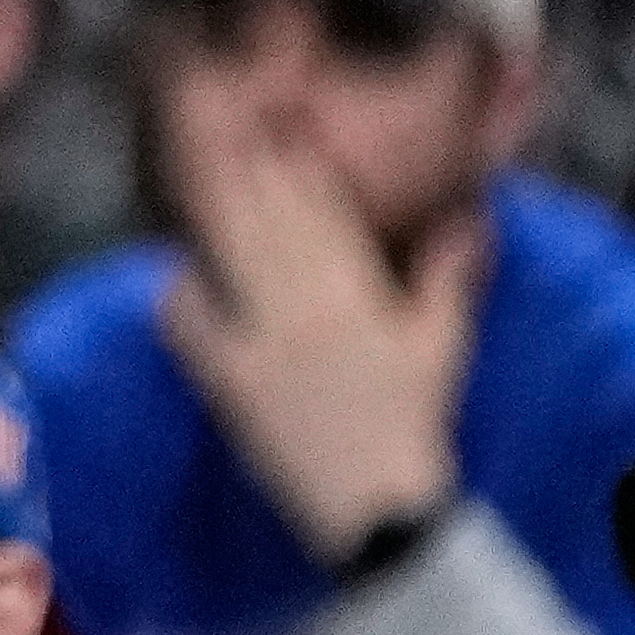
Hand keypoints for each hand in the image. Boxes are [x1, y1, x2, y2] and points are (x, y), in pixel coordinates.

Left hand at [155, 98, 479, 561]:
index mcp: (357, 298)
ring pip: (233, 263)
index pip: (322, 220)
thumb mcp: (442, 345)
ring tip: (197, 174)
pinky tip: (168, 271)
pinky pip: (194, 330)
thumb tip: (466, 220)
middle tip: (225, 132)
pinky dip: (180, 298)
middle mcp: (306, 312)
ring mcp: (263, 345)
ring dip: (215, 216)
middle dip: (249, 176)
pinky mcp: (231, 383)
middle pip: (270, 228)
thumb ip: (448, 278)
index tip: (278, 133)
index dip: (297, 172)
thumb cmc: (413, 420)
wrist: (379, 503)